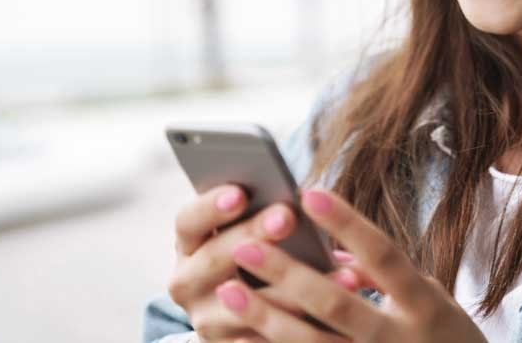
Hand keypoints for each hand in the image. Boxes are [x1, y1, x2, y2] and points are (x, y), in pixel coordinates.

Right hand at [167, 184, 361, 342]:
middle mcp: (186, 282)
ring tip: (336, 271)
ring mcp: (205, 320)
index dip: (211, 206)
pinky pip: (262, 338)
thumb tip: (302, 197)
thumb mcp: (243, 231)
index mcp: (188, 243)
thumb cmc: (252, 251)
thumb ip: (262, 213)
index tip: (242, 193)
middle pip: (213, 258)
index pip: (188, 221)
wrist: (235, 315)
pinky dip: (297, 325)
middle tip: (288, 217)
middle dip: (251, 236)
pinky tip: (332, 315)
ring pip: (241, 306)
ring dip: (288, 289)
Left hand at [215, 188, 488, 342]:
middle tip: (245, 245)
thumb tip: (332, 251)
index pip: (383, 255)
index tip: (308, 191)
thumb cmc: (446, 338)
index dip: (346, 223)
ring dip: (266, 318)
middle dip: (287, 274)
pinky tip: (237, 339)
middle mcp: (399, 339)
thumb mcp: (431, 300)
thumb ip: (385, 274)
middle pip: (336, 303)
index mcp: (424, 304)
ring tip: (227, 290)